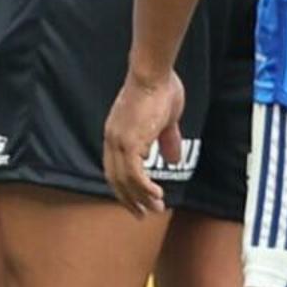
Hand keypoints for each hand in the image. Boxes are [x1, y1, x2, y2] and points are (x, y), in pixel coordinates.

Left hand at [99, 68, 181, 214]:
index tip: (135, 200)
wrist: (152, 72)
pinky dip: (145, 189)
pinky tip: (157, 196)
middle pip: (116, 180)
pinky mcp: (130, 142)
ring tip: (156, 209)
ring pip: (126, 181)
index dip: (124, 187)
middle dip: (130, 199)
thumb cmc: (160, 87)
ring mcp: (119, 142)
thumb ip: (167, 140)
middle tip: (143, 214)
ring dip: (141, 198)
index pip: (114, 168)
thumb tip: (173, 159)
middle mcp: (113, 140)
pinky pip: (136, 175)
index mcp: (116, 134)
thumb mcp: (165, 120)